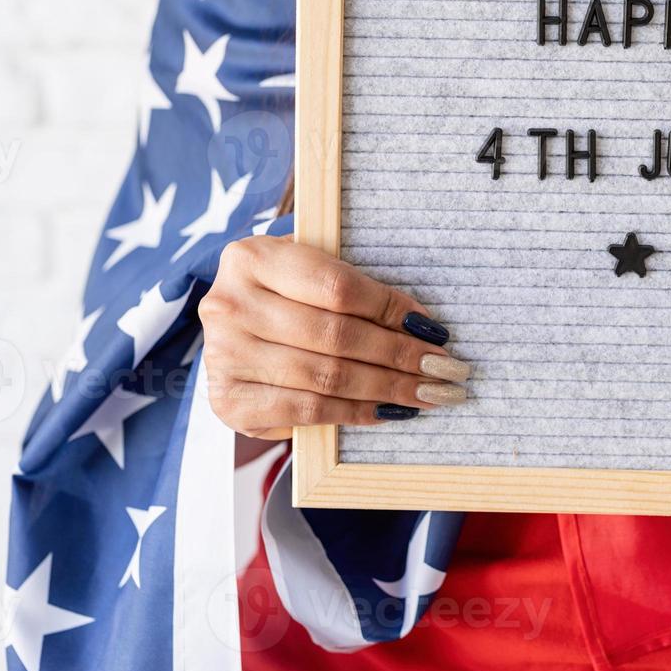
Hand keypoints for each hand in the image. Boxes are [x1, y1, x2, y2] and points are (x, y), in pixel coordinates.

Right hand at [199, 234, 470, 439]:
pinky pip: (306, 410)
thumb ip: (351, 286)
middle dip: (401, 356)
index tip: (432, 329)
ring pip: (326, 377)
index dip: (391, 309)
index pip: (337, 288)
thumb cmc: (284, 295)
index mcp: (252, 257)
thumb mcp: (306, 271)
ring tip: (428, 393)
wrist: (231, 331)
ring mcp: (224, 356)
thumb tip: (421, 325)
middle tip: (445, 369)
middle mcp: (230, 305)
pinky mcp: (228, 400)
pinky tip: (386, 411)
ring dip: (387, 388)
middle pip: (336, 337)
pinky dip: (353, 412)